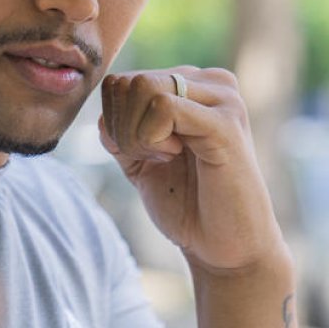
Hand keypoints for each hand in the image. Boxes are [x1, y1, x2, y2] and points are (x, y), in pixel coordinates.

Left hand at [99, 67, 285, 273]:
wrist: (223, 246)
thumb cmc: (186, 203)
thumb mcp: (139, 158)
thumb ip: (117, 128)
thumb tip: (102, 112)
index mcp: (191, 85)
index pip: (122, 81)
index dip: (114, 122)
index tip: (144, 153)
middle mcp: (210, 82)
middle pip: (128, 81)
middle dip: (122, 129)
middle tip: (154, 158)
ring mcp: (222, 99)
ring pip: (142, 87)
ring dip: (136, 135)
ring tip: (167, 158)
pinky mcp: (225, 122)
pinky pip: (163, 107)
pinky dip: (151, 139)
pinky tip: (176, 157)